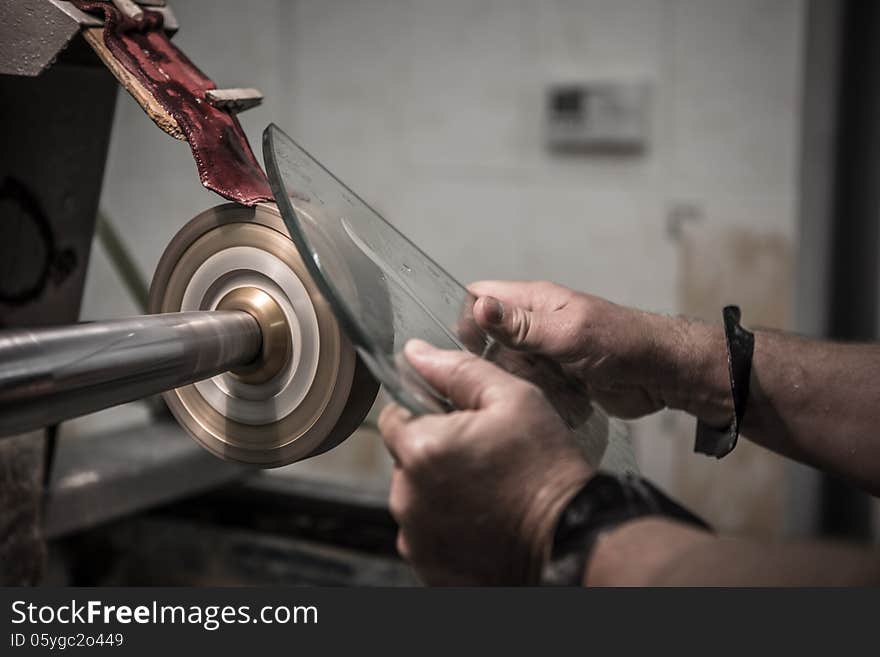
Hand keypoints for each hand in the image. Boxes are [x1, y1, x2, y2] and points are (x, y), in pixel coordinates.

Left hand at [379, 339, 592, 584]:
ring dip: (439, 490)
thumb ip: (457, 371)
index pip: (395, 418)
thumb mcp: (513, 400)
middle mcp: (407, 496)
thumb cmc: (546, 469)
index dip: (426, 414)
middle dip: (434, 453)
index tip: (458, 424)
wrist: (570, 540)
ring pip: (415, 497)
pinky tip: (481, 520)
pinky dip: (446, 525)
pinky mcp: (427, 565)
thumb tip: (416, 352)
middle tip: (481, 459)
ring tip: (485, 491)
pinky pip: (425, 533)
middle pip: (405, 459)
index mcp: (421, 449)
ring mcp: (415, 536)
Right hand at [469, 280, 712, 421]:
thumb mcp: (566, 333)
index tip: (471, 349)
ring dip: (519, 383)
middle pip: (489, 339)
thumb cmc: (621, 343)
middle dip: (494, 361)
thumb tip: (479, 306)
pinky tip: (551, 403)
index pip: (480, 297)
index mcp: (534, 300)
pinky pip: (530, 387)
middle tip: (511, 377)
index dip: (469, 319)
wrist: (663, 375)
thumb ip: (521, 325)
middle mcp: (535, 323)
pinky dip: (537, 397)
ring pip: (508, 367)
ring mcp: (545, 352)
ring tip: (539, 390)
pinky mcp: (556, 377)